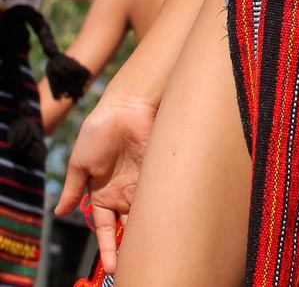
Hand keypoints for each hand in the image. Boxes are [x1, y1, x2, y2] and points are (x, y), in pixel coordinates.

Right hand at [56, 95, 156, 273]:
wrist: (126, 106)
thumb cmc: (99, 131)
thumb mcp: (80, 162)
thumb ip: (72, 188)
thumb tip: (58, 213)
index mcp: (103, 194)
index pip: (106, 229)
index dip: (108, 248)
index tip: (112, 267)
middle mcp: (124, 193)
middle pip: (129, 227)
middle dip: (132, 246)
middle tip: (136, 264)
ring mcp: (143, 183)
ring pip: (147, 215)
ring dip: (149, 231)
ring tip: (152, 251)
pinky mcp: (159, 172)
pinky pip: (162, 196)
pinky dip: (164, 210)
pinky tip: (166, 225)